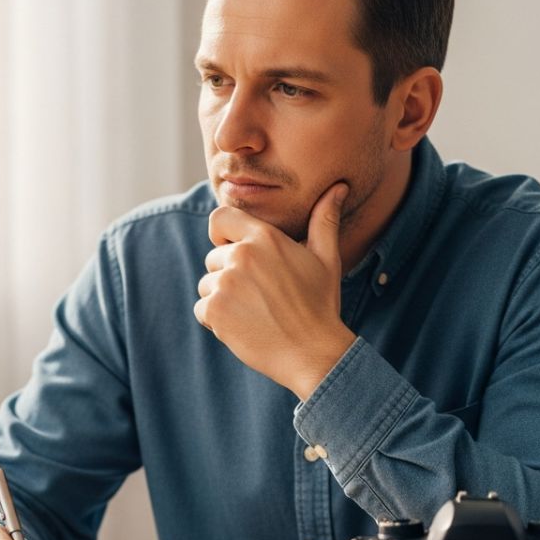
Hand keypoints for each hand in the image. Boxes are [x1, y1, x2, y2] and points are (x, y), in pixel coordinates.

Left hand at [194, 181, 356, 399]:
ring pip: (207, 285)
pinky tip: (245, 327)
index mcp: (264, 237)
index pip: (220, 217)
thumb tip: (337, 188)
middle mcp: (241, 255)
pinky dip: (216, 321)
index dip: (223, 234)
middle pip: (213, 257)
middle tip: (258, 296)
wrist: (313, 352)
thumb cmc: (320, 305)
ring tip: (254, 312)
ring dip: (222, 299)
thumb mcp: (326, 258)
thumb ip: (324, 220)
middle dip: (228, 275)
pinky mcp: (214, 310)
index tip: (234, 251)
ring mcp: (225, 283)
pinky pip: (202, 309)